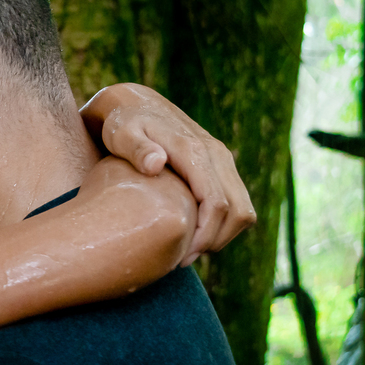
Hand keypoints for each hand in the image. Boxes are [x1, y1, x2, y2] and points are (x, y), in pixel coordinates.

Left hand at [80, 83, 255, 265]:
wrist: (134, 105)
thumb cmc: (122, 125)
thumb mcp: (121, 134)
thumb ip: (136, 148)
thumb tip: (156, 164)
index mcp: (195, 151)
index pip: (216, 204)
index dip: (204, 236)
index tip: (181, 257)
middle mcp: (217, 154)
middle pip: (239, 211)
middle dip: (215, 241)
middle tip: (183, 259)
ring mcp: (222, 160)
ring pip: (243, 210)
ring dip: (223, 235)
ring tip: (189, 250)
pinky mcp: (221, 167)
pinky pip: (237, 204)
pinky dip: (223, 224)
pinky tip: (193, 234)